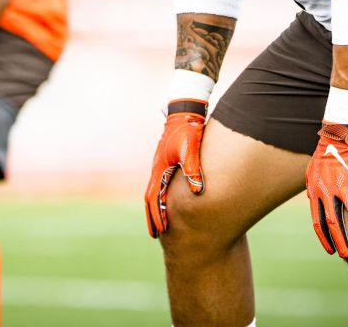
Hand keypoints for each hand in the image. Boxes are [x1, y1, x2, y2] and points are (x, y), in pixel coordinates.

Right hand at [144, 101, 207, 237]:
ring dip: (155, 208)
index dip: (158, 215)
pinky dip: (160, 197)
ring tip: (159, 223)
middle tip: (155, 235)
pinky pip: (160, 184)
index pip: (155, 198)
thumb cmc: (188, 131)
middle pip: (150, 198)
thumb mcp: (190, 149)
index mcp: (160, 169)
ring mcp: (160, 166)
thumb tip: (197, 192)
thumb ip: (193, 169)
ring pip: (153, 192)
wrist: (184, 113)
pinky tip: (166, 202)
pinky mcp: (165, 162)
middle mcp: (157, 169)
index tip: (161, 231)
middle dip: (151, 217)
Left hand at [305, 122, 347, 257]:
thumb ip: (314, 190)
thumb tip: (314, 201)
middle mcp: (329, 192)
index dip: (325, 238)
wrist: (335, 136)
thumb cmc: (323, 155)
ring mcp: (344, 185)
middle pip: (335, 222)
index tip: (331, 251)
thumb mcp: (312, 173)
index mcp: (317, 193)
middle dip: (341, 241)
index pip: (319, 222)